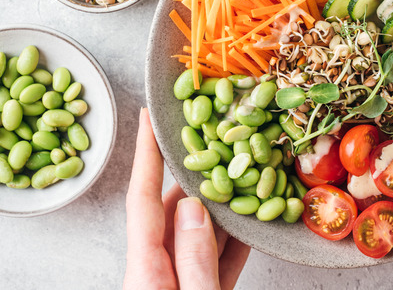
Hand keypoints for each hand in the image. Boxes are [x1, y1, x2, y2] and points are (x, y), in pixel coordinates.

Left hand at [123, 108, 249, 289]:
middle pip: (173, 211)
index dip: (146, 153)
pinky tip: (250, 226)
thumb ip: (195, 258)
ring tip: (244, 176)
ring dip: (220, 208)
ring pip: (197, 234)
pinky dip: (232, 242)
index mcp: (146, 273)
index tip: (148, 118)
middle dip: (198, 176)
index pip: (142, 199)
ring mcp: (177, 285)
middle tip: (219, 143)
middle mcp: (156, 274)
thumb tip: (194, 207)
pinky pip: (214, 261)